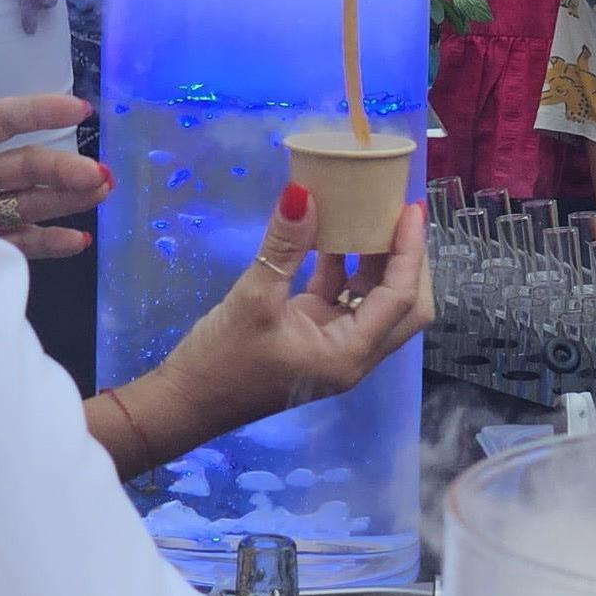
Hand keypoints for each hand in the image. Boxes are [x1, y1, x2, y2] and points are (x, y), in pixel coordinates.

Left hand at [0, 93, 108, 261]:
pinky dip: (49, 242)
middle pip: (24, 165)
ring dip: (67, 198)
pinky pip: (21, 242)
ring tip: (102, 194)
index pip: (1, 120)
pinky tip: (79, 239)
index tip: (81, 111)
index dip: (40, 112)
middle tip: (99, 175)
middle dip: (65, 167)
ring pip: (29, 202)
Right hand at [150, 189, 434, 438]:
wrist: (185, 403)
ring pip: (374, 300)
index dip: (410, 253)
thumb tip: (302, 193)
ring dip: (378, 261)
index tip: (409, 209)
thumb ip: (284, 246)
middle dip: (409, 261)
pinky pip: (341, 297)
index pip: (399, 299)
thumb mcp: (253, 299)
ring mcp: (333, 346)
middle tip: (399, 214)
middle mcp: (352, 354)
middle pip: (403, 306)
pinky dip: (343, 267)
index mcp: (348, 355)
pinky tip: (333, 231)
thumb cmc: (220, 363)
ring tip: (372, 214)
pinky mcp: (312, 336)